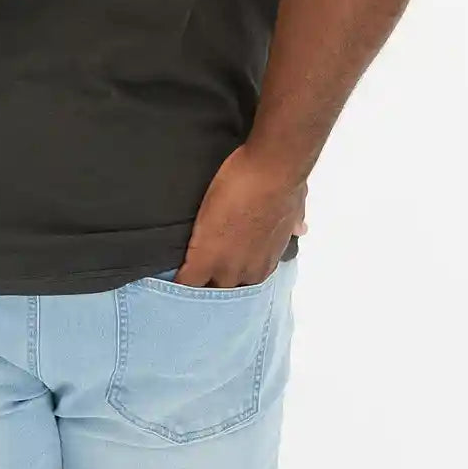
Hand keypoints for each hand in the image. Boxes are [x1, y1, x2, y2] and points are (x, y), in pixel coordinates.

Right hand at [173, 145, 306, 288]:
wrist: (270, 173)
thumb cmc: (284, 186)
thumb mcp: (294, 209)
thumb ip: (293, 222)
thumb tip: (300, 227)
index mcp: (266, 262)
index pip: (245, 285)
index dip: (231, 279)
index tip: (221, 275)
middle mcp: (249, 271)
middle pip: (225, 295)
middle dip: (213, 290)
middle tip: (198, 285)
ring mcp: (226, 267)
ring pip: (206, 291)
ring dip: (194, 289)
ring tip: (179, 288)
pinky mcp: (204, 257)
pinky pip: (186, 280)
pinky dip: (177, 283)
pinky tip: (167, 283)